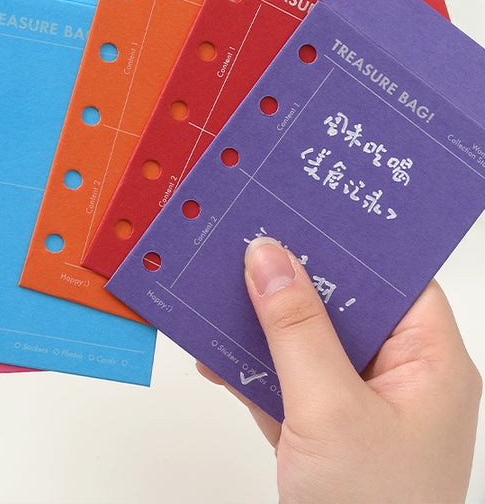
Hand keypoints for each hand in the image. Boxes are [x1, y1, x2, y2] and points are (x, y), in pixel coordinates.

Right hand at [197, 237, 480, 503]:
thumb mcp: (330, 410)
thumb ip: (297, 329)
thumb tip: (269, 257)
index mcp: (429, 364)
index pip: (395, 279)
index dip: (350, 244)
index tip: (301, 214)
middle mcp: (396, 378)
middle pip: (341, 305)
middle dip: (289, 280)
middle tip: (246, 243)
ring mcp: (354, 404)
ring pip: (304, 340)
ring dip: (259, 322)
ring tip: (217, 290)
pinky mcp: (319, 428)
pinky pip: (282, 377)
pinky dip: (248, 366)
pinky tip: (213, 354)